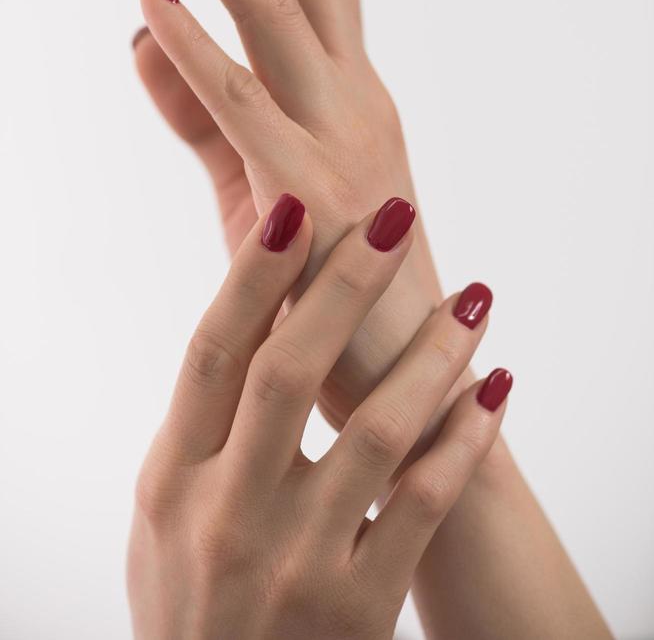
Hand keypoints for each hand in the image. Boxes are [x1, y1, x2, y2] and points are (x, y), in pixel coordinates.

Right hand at [128, 192, 509, 639]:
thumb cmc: (187, 607)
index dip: (254, 275)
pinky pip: (425, 505)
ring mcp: (297, 564)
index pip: (213, 353)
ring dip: (432, 354)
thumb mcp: (162, 516)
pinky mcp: (359, 607)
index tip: (294, 206)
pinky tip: (494, 388)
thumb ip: (199, 427)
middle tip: (394, 216)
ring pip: (377, 432)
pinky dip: (465, 440)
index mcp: (170, 482)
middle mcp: (228, 516)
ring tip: (473, 299)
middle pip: (289, 371)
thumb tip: (253, 318)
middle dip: (345, 283)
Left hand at [129, 0, 446, 433]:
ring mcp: (345, 142)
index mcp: (359, 96)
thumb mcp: (259, 184)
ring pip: (280, 8)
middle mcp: (361, 101)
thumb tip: (139, 31)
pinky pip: (243, 103)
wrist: (415, 394)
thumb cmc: (340, 291)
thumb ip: (199, 109)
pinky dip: (194, 42)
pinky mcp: (312, 198)